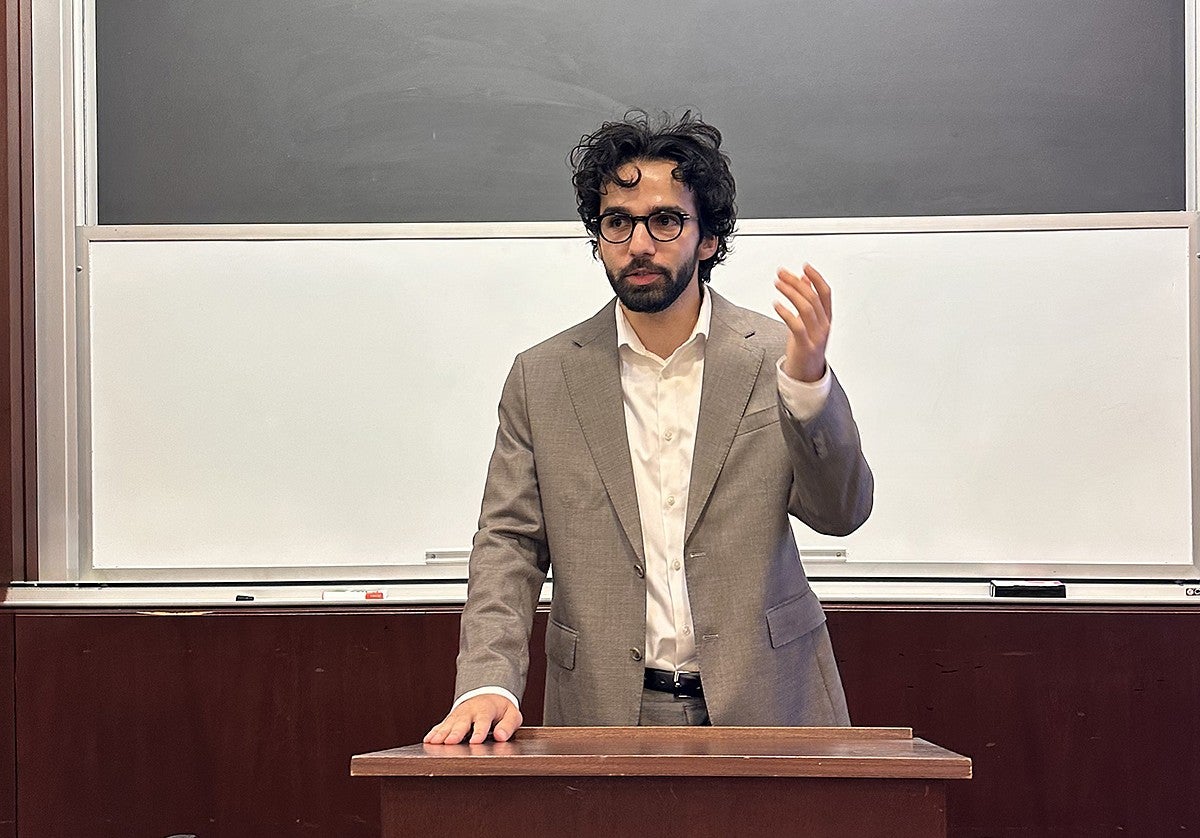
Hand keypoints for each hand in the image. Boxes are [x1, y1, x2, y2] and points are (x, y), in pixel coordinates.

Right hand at [423, 694, 522, 744]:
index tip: (476, 741)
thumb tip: (501, 736)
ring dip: (441, 733)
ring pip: (449, 724)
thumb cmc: (500, 709)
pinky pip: (441, 725)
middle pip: (462, 722)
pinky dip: (434, 732)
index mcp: (486, 709)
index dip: (479, 731)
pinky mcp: (451, 719)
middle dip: (455, 732)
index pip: (483, 721)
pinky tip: (428, 740)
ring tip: (434, 742)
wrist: (488, 695)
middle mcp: (470, 711)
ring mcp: (458, 715)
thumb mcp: (511, 714)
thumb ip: (508, 725)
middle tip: (449, 742)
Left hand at [773, 263, 831, 382]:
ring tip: (778, 284)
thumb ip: (807, 301)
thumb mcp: (808, 322)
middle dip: (796, 282)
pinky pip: (796, 326)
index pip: (825, 293)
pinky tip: (776, 304)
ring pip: (806, 308)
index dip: (817, 278)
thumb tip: (803, 279)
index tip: (805, 266)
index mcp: (826, 319)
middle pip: (813, 297)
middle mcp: (823, 326)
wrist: (806, 376)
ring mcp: (816, 336)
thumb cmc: (805, 347)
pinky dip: (786, 312)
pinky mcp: (805, 346)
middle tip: (782, 274)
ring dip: (791, 293)